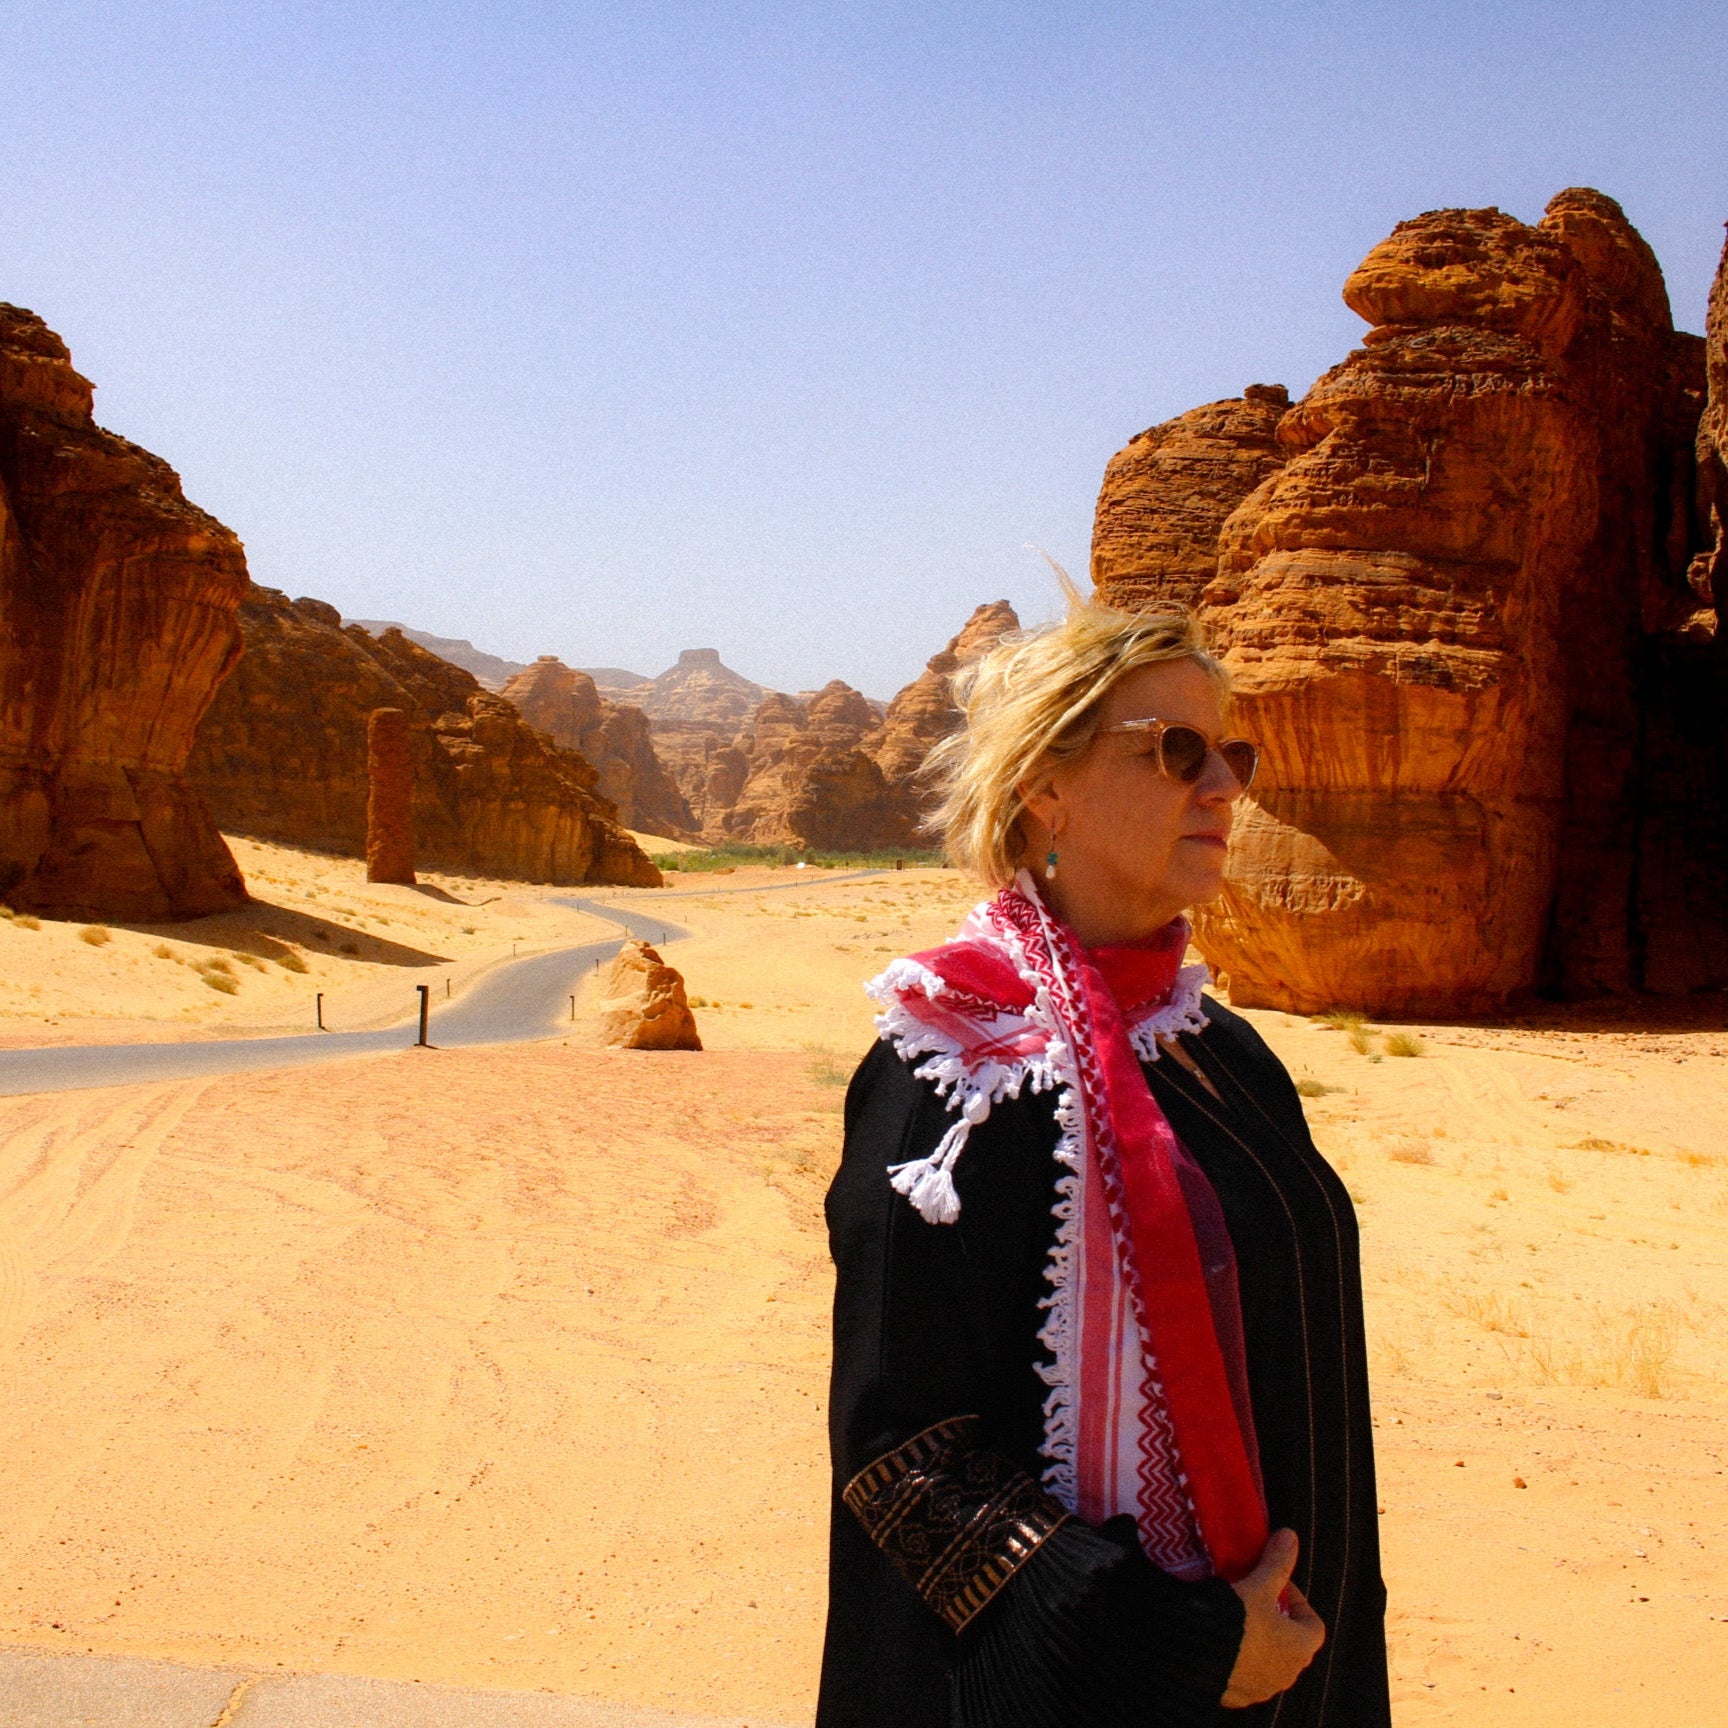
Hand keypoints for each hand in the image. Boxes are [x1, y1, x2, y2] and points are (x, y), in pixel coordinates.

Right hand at [1221, 1528, 1324, 1708]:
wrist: (1198, 1655)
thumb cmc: (1238, 1620)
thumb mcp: (1259, 1586)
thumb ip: (1277, 1563)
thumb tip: (1290, 1536)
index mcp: (1301, 1648)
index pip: (1313, 1624)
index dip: (1297, 1601)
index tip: (1276, 1585)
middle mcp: (1288, 1674)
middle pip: (1291, 1644)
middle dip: (1277, 1622)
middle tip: (1254, 1600)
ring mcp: (1263, 1689)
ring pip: (1269, 1662)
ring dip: (1259, 1644)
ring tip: (1234, 1619)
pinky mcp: (1238, 1697)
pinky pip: (1244, 1676)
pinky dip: (1238, 1660)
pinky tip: (1219, 1642)